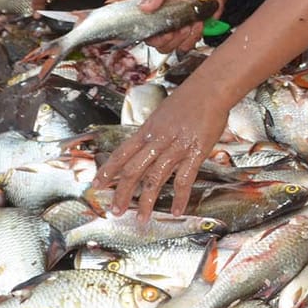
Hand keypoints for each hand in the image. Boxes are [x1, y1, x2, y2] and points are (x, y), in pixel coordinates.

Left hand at [95, 80, 228, 218]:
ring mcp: (176, 147)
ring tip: (142, 218)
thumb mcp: (162, 114)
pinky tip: (176, 211)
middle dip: (122, 192)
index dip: (108, 171)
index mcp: (147, 130)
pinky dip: (179, 197)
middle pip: (133, 170)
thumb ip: (153, 132)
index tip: (97, 185)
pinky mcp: (195, 153)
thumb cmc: (189, 99)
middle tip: (115, 210)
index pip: (121, 153)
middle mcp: (157, 140)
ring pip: (155, 178)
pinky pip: (184, 179)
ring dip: (146, 201)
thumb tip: (144, 146)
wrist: (210, 89)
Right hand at [139, 0, 228, 54]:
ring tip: (190, 22)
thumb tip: (144, 6)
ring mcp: (176, 33)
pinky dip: (195, 35)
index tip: (167, 31)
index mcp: (152, 15)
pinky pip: (189, 45)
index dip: (156, 38)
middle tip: (181, 25)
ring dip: (185, 36)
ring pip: (176, 47)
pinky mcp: (189, 36)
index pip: (147, 36)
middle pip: (161, 46)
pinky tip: (197, 23)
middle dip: (173, 38)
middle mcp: (162, 26)